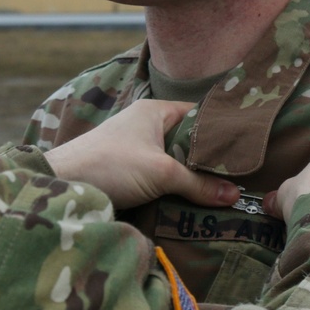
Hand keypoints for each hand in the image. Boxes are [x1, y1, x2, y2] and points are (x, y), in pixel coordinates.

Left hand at [44, 100, 240, 209]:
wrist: (63, 184)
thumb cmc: (111, 165)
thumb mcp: (161, 173)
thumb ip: (198, 183)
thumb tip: (234, 194)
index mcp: (154, 110)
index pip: (198, 113)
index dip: (221, 129)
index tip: (246, 146)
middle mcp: (145, 124)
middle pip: (187, 139)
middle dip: (207, 158)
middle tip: (238, 174)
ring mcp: (135, 147)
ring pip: (172, 159)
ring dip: (189, 175)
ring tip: (220, 189)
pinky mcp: (127, 170)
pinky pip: (159, 174)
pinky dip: (172, 185)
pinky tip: (189, 199)